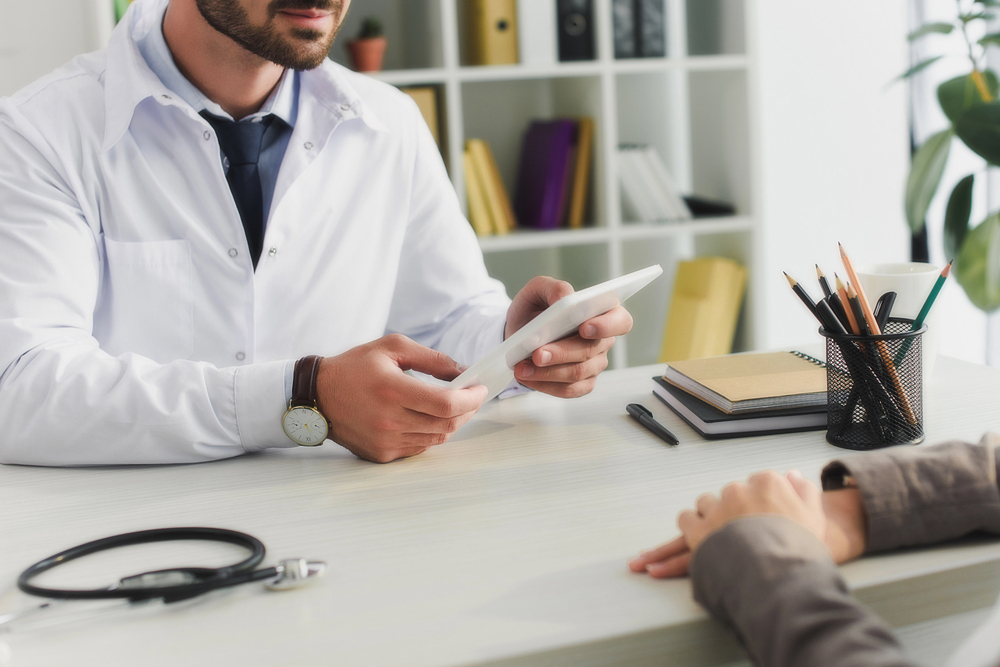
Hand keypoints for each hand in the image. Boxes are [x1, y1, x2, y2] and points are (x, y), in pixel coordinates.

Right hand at [315, 334, 487, 462]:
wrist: (317, 396)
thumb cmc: (355, 367)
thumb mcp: (392, 348)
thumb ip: (431, 358)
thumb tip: (463, 371)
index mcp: (392, 389)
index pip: (445, 403)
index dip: (471, 398)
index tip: (481, 389)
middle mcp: (389, 419)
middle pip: (447, 424)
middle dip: (468, 410)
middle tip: (473, 396)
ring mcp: (385, 441)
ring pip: (437, 439)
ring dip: (452, 423)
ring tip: (454, 406)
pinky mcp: (381, 454)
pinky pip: (420, 448)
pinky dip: (431, 434)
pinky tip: (429, 419)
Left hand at [505, 276, 632, 397]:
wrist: (520, 335)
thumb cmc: (535, 311)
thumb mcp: (537, 290)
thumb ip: (553, 288)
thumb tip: (564, 298)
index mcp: (601, 313)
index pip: (620, 320)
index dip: (606, 326)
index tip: (585, 327)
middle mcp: (603, 341)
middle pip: (591, 350)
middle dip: (562, 352)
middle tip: (538, 353)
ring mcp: (594, 364)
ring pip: (577, 373)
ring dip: (547, 371)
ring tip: (522, 367)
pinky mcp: (581, 384)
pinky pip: (567, 389)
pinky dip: (544, 384)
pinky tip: (527, 376)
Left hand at [629, 471, 866, 577]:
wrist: (784, 571)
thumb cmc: (802, 547)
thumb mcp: (814, 516)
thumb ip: (804, 491)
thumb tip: (793, 474)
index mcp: (767, 483)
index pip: (756, 485)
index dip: (756, 503)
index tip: (757, 515)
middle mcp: (738, 491)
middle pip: (729, 495)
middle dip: (731, 510)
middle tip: (733, 527)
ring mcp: (717, 509)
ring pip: (704, 505)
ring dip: (706, 517)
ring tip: (709, 534)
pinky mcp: (699, 530)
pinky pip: (685, 519)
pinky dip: (687, 527)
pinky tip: (689, 536)